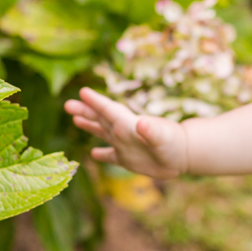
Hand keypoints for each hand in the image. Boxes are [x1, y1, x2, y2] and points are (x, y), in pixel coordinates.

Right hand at [63, 87, 188, 178]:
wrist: (184, 155)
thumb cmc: (174, 144)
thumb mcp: (163, 138)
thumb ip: (152, 131)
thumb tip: (141, 123)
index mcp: (129, 124)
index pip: (109, 110)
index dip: (96, 102)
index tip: (83, 91)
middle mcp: (124, 132)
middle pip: (101, 118)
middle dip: (85, 110)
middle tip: (67, 104)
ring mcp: (125, 145)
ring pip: (102, 132)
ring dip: (89, 125)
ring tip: (75, 117)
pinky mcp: (128, 159)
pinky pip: (112, 156)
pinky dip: (103, 154)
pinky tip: (93, 154)